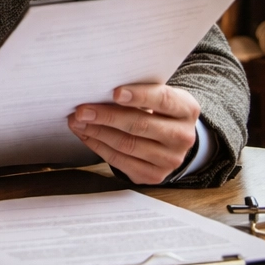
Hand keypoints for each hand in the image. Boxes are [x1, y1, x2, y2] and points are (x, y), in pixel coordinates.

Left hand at [67, 83, 200, 183]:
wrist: (172, 139)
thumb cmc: (158, 110)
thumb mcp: (158, 95)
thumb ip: (138, 92)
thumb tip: (100, 89)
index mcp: (187, 109)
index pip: (163, 100)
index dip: (139, 96)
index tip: (115, 92)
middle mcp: (183, 136)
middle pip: (140, 125)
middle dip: (107, 116)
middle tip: (82, 110)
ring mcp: (170, 160)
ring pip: (128, 145)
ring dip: (97, 132)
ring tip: (77, 122)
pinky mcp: (154, 175)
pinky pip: (121, 161)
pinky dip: (99, 147)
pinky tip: (86, 136)